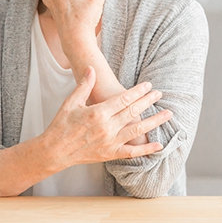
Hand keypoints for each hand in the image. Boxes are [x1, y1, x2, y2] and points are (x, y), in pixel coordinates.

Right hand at [40, 67, 170, 171]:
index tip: (148, 85)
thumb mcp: (71, 102)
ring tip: (167, 114)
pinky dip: (146, 149)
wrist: (54, 151)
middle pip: (133, 111)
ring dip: (154, 121)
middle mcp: (106, 128)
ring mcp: (109, 142)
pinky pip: (131, 152)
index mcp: (97, 113)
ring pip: (137, 130)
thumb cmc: (61, 125)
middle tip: (159, 93)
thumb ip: (84, 85)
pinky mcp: (110, 154)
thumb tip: (91, 68)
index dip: (138, 91)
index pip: (124, 99)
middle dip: (148, 101)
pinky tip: (159, 145)